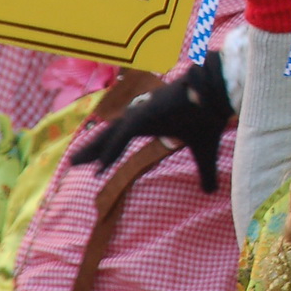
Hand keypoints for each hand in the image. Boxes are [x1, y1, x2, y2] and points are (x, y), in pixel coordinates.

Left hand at [70, 51, 233, 192]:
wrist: (218, 98)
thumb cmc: (209, 120)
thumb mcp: (205, 154)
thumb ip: (206, 172)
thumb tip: (211, 192)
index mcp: (151, 123)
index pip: (121, 137)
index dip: (107, 152)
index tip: (96, 168)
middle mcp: (141, 117)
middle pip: (109, 134)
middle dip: (91, 149)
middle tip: (73, 162)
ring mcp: (141, 113)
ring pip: (110, 134)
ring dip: (92, 150)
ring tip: (73, 163)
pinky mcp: (144, 114)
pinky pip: (121, 136)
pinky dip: (110, 151)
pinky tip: (99, 166)